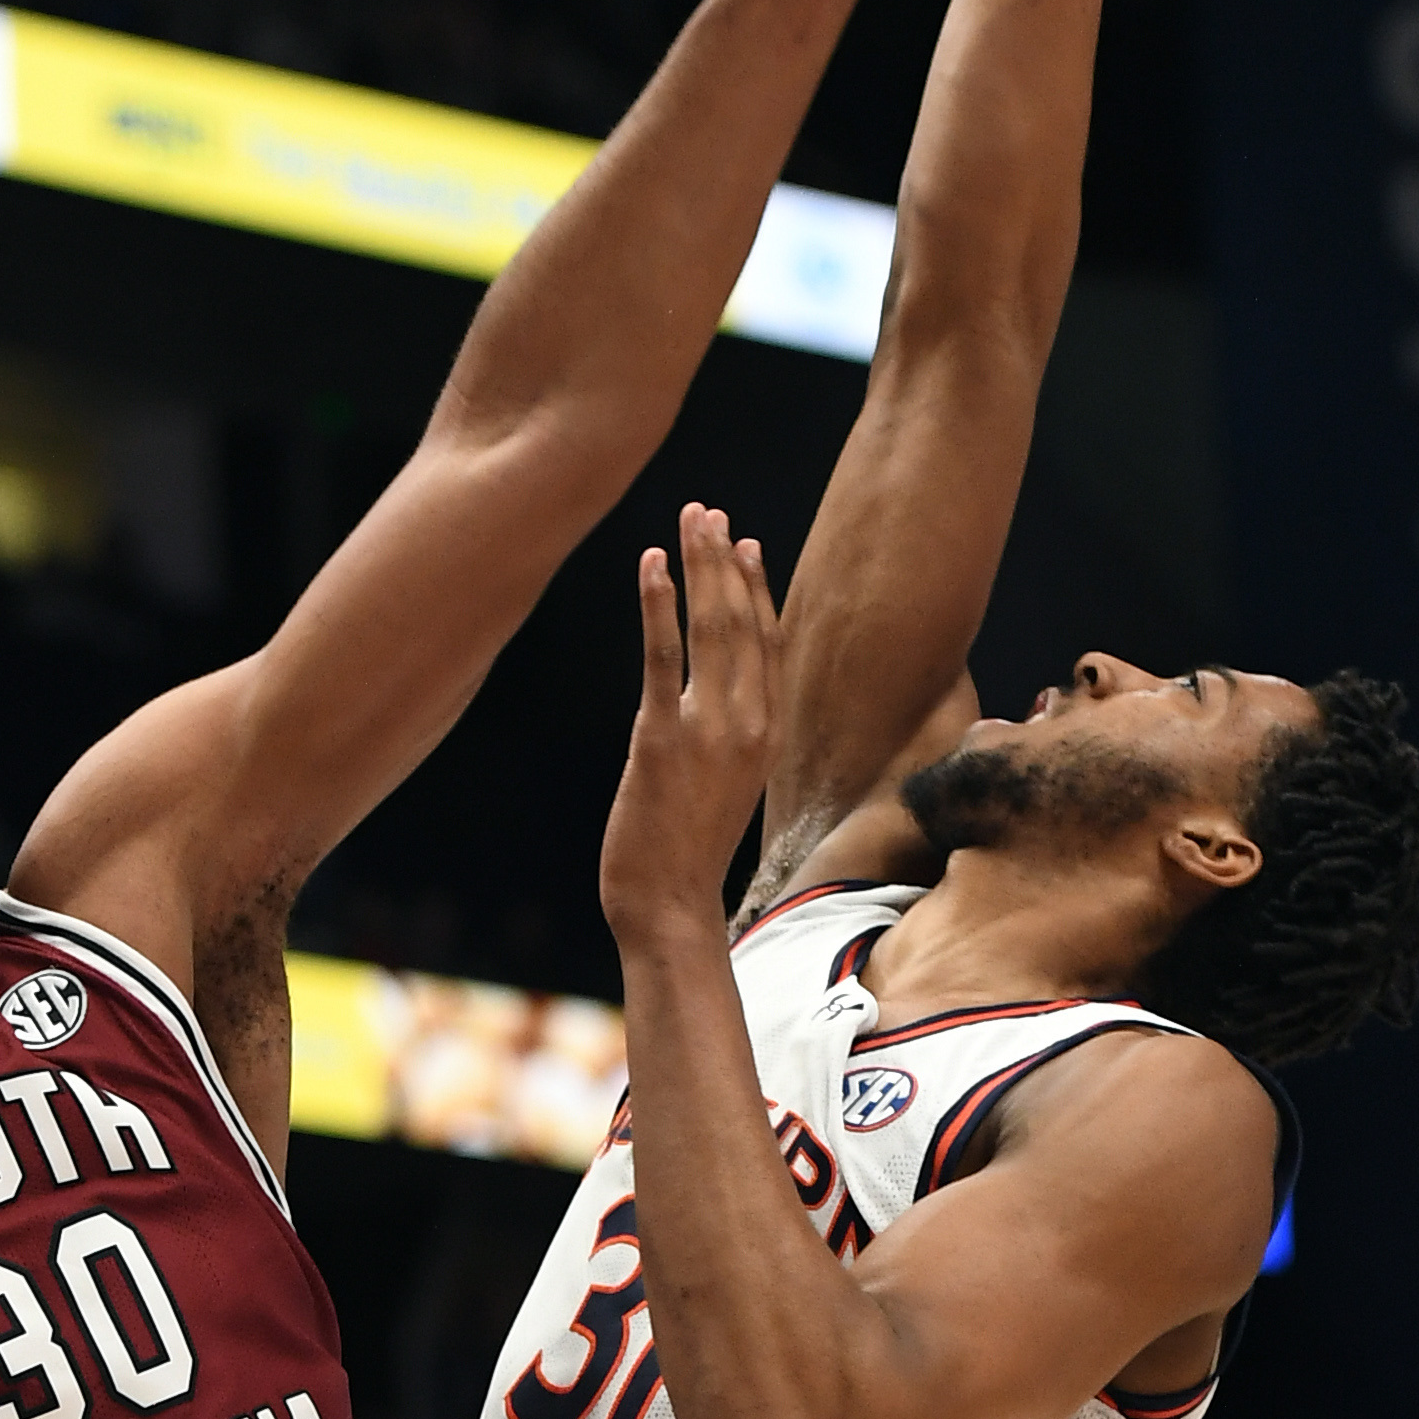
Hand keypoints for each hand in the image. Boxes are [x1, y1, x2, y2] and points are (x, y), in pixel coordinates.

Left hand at [601, 506, 782, 944]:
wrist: (670, 906)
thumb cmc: (684, 854)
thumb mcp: (719, 788)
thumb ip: (723, 743)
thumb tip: (705, 714)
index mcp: (766, 734)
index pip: (767, 644)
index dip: (757, 589)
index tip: (746, 544)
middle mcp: (748, 724)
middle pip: (743, 622)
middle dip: (725, 560)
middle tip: (707, 512)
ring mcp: (709, 730)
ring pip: (712, 628)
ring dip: (700, 567)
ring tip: (688, 520)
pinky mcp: (661, 739)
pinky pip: (664, 657)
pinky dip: (659, 606)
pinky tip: (651, 566)